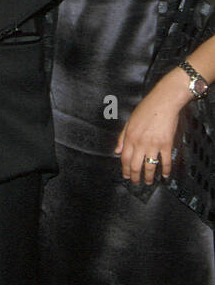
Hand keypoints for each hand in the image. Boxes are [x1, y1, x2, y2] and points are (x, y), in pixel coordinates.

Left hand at [115, 69, 189, 183]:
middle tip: (136, 182)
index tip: (126, 176)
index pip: (125, 159)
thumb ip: (122, 137)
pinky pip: (166, 161)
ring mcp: (154, 145)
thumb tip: (117, 151)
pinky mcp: (166, 144)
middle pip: (135, 166)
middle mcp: (140, 143)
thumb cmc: (146, 108)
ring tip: (149, 182)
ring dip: (149, 177)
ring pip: (149, 167)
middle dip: (135, 177)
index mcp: (130, 138)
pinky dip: (165, 170)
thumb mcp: (129, 121)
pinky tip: (164, 175)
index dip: (125, 170)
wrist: (164, 102)